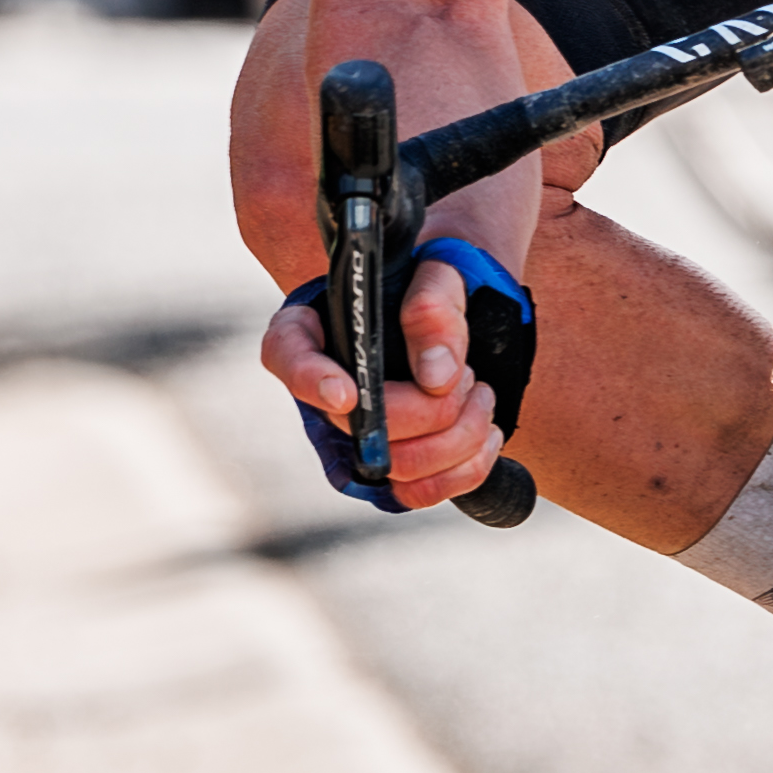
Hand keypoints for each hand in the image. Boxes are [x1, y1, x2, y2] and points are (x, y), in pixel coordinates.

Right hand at [260, 246, 512, 511]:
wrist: (462, 314)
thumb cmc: (437, 288)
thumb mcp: (441, 277)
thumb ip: (434, 310)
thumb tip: (435, 378)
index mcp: (313, 327)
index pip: (285, 352)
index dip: (308, 380)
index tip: (348, 393)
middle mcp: (324, 389)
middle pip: (356, 427)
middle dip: (427, 409)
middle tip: (465, 374)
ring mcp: (355, 436)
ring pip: (395, 468)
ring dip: (457, 435)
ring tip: (480, 393)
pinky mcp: (391, 470)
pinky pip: (420, 494)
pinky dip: (467, 468)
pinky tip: (487, 431)